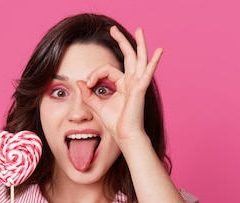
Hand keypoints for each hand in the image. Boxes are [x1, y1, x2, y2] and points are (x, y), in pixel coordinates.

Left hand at [78, 26, 162, 144]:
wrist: (125, 136)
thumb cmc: (116, 123)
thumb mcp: (97, 105)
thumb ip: (88, 93)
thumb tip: (79, 81)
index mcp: (123, 84)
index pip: (107, 70)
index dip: (95, 73)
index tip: (87, 83)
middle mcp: (132, 82)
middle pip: (127, 56)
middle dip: (121, 41)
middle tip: (113, 29)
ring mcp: (138, 84)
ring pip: (139, 59)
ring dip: (139, 44)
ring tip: (139, 30)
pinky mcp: (140, 89)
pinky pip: (147, 73)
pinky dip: (154, 62)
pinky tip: (159, 51)